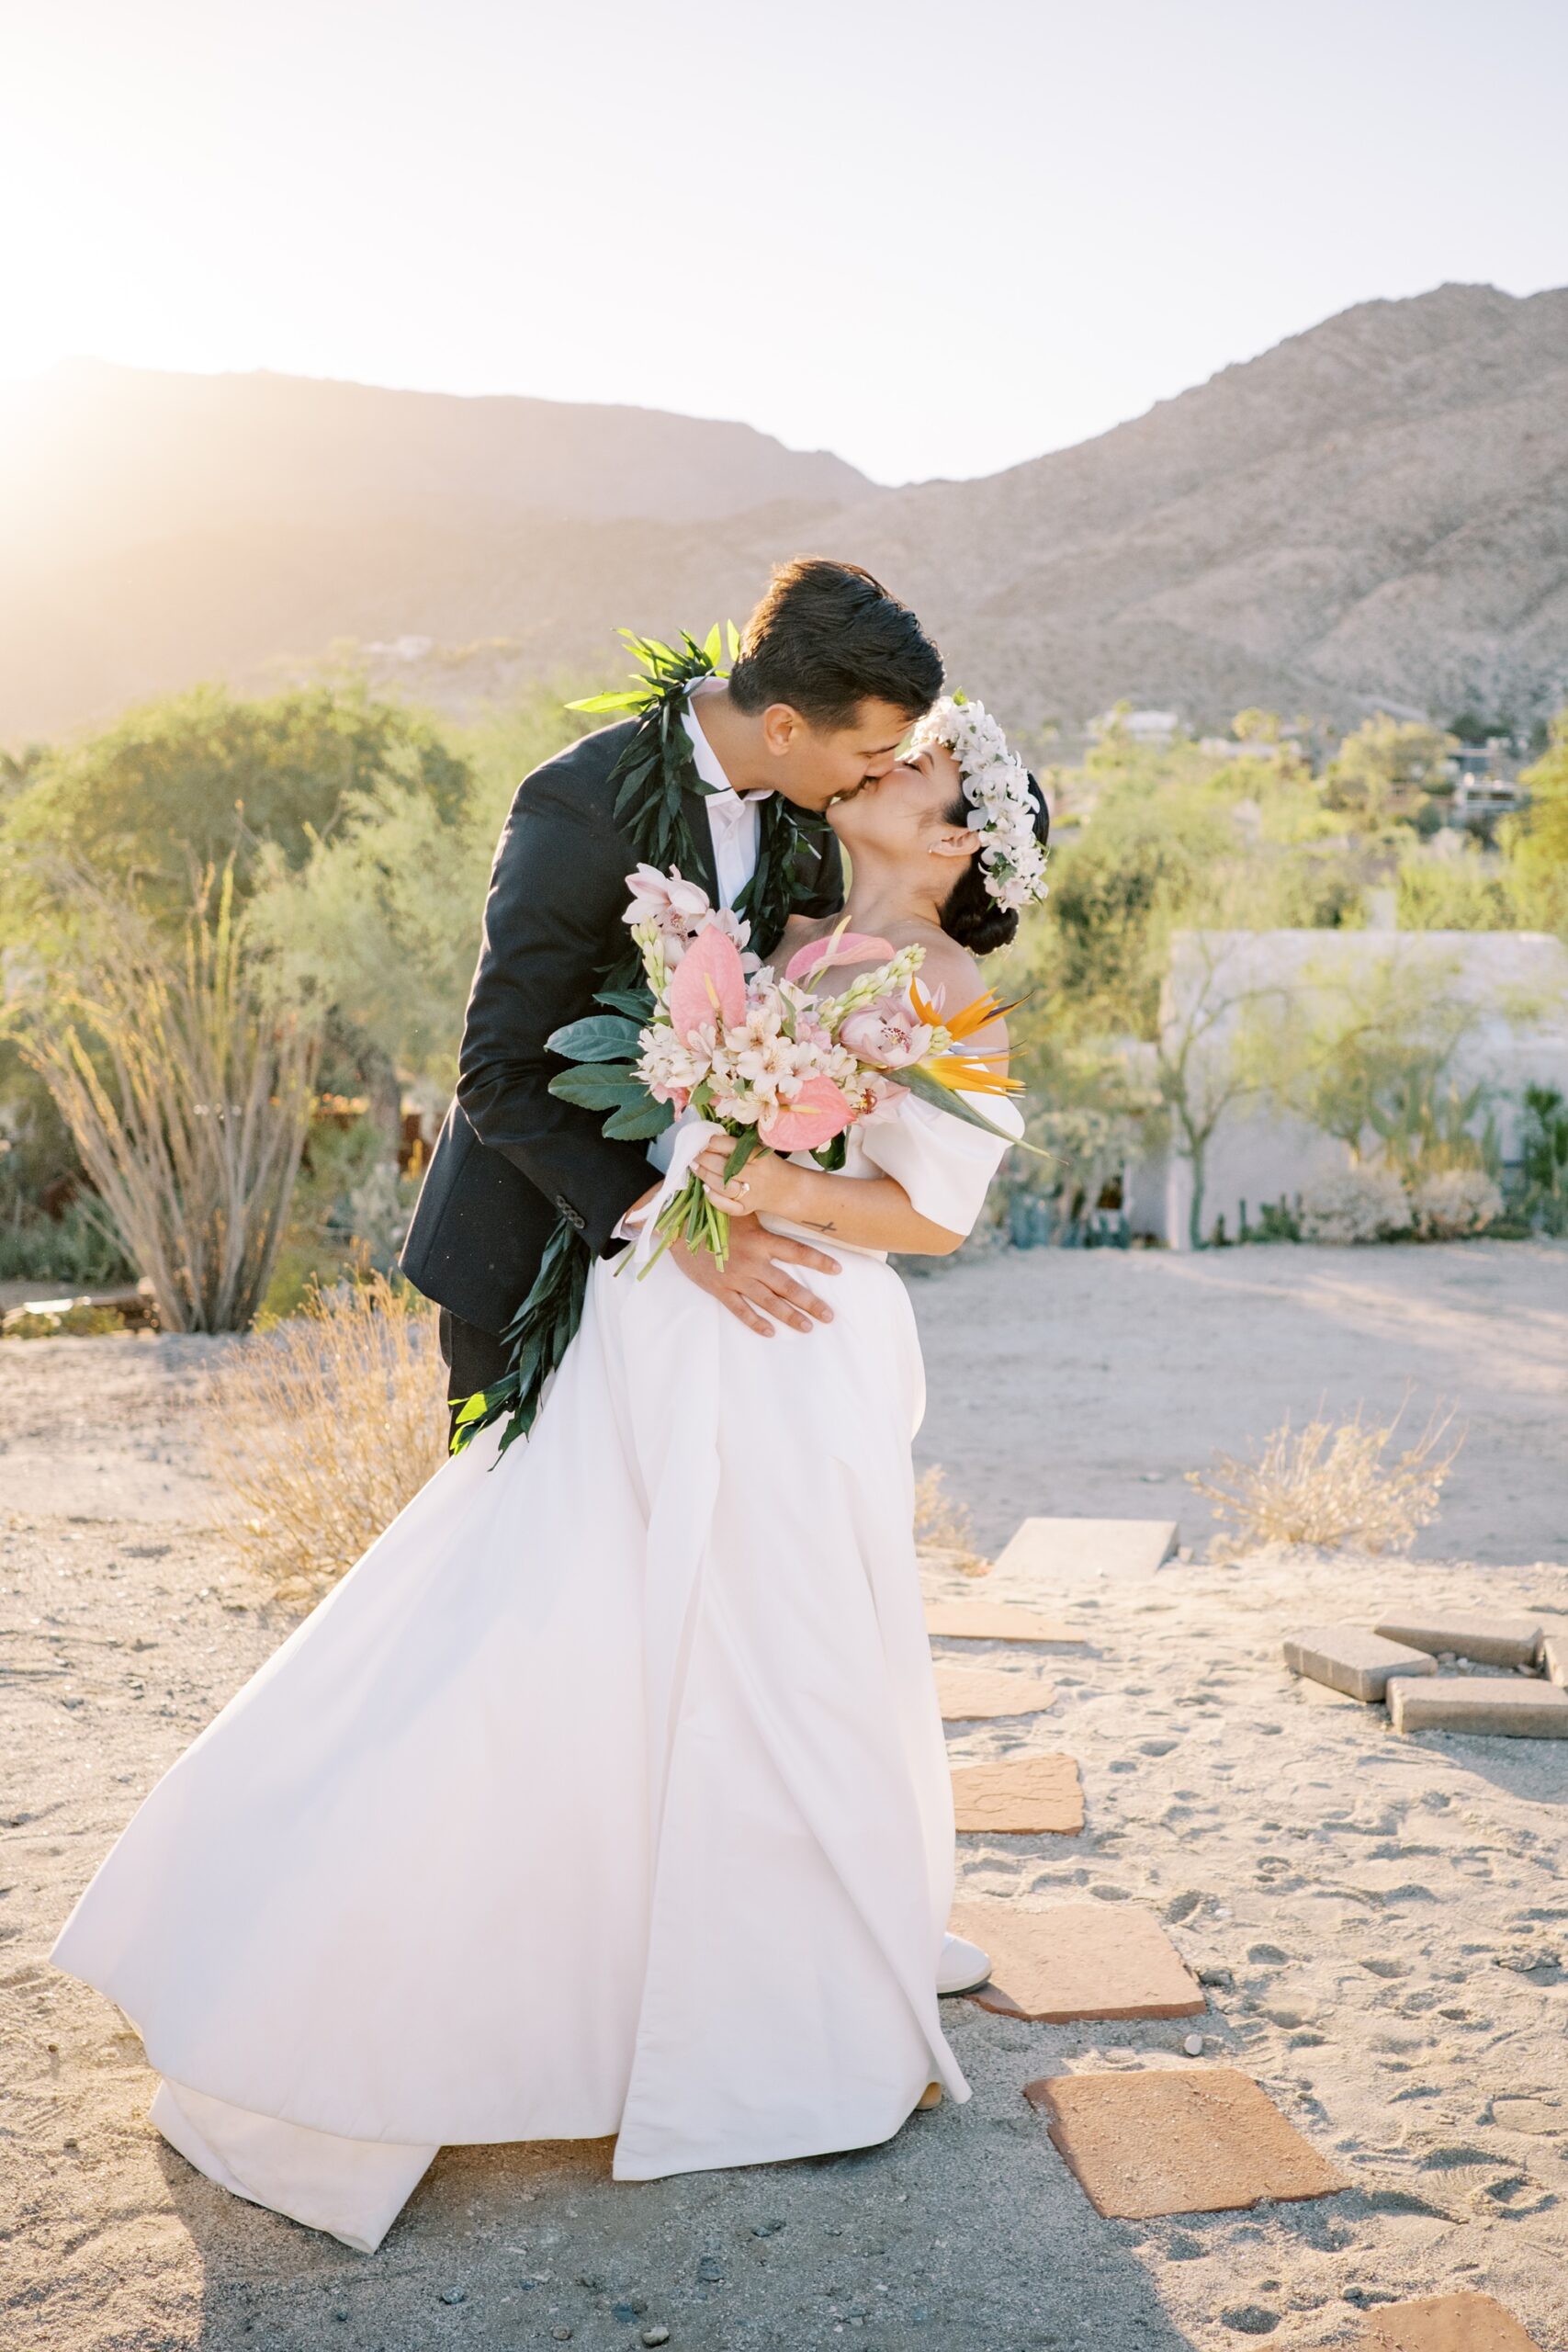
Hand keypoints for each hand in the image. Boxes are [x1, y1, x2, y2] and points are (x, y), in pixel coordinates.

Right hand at [669, 1210, 838, 1336]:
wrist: (678, 1227)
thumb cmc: (712, 1214)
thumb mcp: (741, 1209)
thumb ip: (764, 1215)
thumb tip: (787, 1205)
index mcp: (760, 1241)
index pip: (797, 1252)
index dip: (818, 1261)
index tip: (838, 1270)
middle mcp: (752, 1262)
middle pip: (787, 1286)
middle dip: (810, 1302)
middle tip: (829, 1316)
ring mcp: (736, 1278)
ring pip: (768, 1302)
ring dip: (789, 1316)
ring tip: (808, 1327)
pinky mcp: (720, 1289)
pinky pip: (740, 1310)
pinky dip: (754, 1322)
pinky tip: (770, 1332)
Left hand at [693, 1138, 797, 1219]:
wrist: (788, 1189)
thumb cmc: (768, 1165)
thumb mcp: (761, 1149)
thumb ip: (740, 1145)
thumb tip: (710, 1140)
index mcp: (761, 1158)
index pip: (736, 1148)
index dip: (718, 1143)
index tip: (708, 1140)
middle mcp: (757, 1176)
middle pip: (727, 1168)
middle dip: (706, 1159)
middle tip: (695, 1154)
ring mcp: (751, 1194)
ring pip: (725, 1187)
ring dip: (706, 1176)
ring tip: (695, 1167)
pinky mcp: (746, 1208)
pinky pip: (728, 1207)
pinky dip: (714, 1198)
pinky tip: (706, 1188)